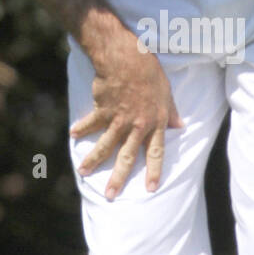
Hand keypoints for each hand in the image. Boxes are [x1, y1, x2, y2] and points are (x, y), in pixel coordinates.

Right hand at [70, 27, 183, 199]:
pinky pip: (90, 124)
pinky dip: (81, 129)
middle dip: (118, 178)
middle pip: (127, 157)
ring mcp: (118, 120)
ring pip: (105, 146)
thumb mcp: (166, 92)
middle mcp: (137, 126)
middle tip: (111, 195)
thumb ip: (171, 112)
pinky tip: (73, 134)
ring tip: (83, 171)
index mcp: (155, 122)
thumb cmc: (149, 72)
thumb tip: (180, 126)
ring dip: (93, 161)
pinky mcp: (103, 111)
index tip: (150, 188)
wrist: (126, 59)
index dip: (153, 171)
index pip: (156, 152)